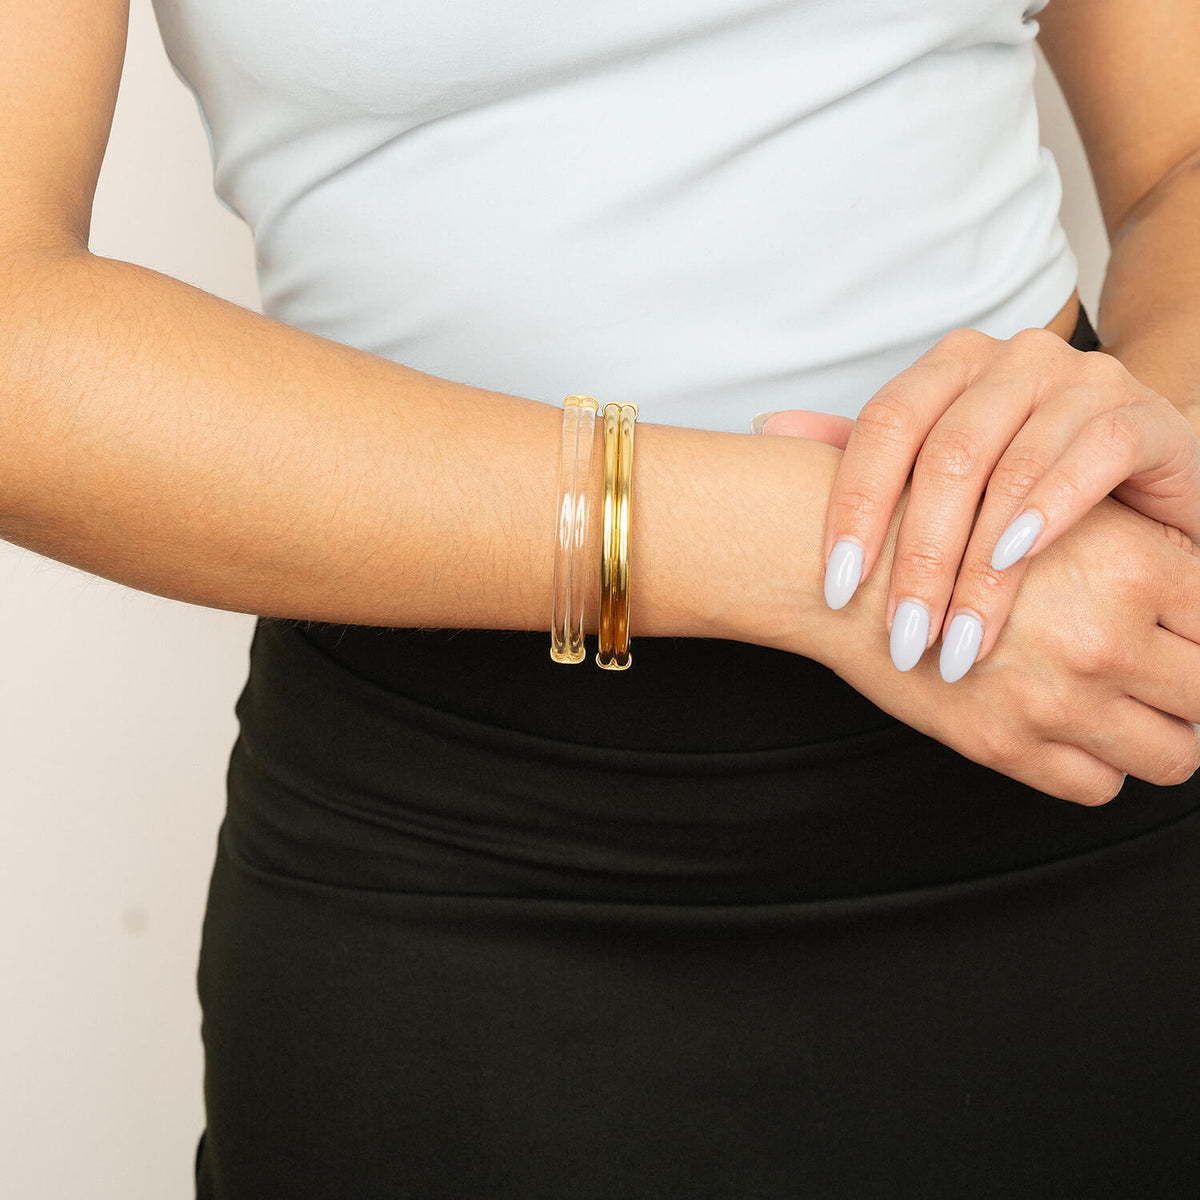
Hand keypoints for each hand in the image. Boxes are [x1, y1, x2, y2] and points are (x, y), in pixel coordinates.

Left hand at [754, 326, 1199, 679]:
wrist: (1143, 483)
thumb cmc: (1027, 484)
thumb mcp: (943, 472)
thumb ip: (863, 452)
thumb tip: (766, 429)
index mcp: (952, 367)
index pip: (884, 425)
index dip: (854, 506)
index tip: (834, 587)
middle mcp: (1013, 360)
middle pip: (945, 455)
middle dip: (917, 558)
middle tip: (902, 635)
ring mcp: (1082, 379)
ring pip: (1012, 466)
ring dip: (977, 563)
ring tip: (958, 634)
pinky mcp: (1144, 415)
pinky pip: (1091, 453)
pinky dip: (1050, 509)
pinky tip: (1016, 561)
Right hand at [762, 494, 1199, 804]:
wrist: (836, 559)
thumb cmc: (938, 522)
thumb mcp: (1050, 509)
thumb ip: (1140, 553)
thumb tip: (1199, 599)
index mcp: (1134, 563)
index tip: (1184, 636)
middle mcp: (1106, 637)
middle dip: (1192, 687)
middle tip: (1164, 674)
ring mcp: (1057, 700)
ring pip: (1173, 754)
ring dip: (1155, 733)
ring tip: (1120, 706)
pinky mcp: (1004, 747)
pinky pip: (1099, 787)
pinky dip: (1093, 764)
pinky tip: (1062, 725)